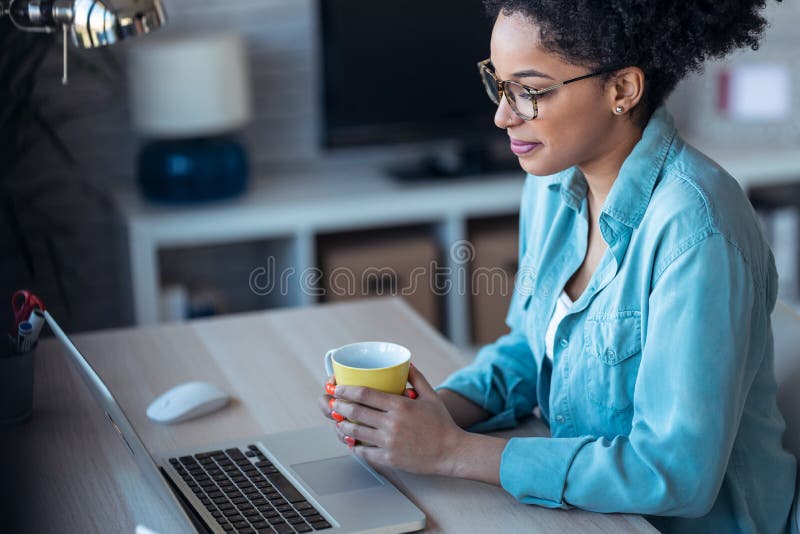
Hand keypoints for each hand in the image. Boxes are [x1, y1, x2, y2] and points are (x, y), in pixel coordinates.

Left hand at [327, 365, 465, 475]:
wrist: (451, 451)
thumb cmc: (442, 424)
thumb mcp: (431, 396)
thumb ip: (417, 378)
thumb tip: (406, 364)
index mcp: (400, 406)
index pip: (365, 394)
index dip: (347, 390)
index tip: (338, 388)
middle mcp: (392, 423)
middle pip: (356, 412)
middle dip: (340, 407)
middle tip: (333, 404)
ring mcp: (389, 442)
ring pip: (356, 432)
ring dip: (343, 426)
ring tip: (340, 422)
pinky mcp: (390, 459)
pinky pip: (365, 452)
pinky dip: (355, 446)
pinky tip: (352, 442)